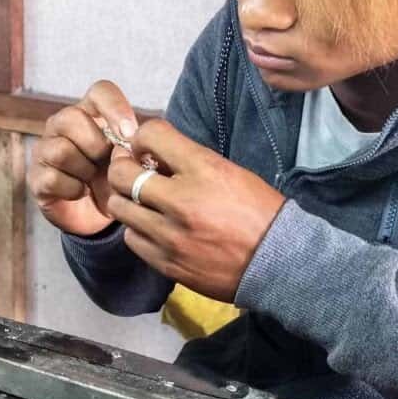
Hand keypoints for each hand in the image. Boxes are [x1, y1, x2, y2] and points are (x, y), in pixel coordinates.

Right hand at [27, 81, 138, 235]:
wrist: (97, 218)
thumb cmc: (114, 181)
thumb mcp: (131, 162)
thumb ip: (136, 147)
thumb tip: (132, 141)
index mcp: (91, 112)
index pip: (100, 91)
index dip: (115, 108)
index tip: (130, 134)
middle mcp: (62, 124)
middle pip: (71, 117)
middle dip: (96, 146)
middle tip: (107, 165)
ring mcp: (45, 149)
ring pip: (61, 150)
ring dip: (84, 171)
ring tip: (92, 181)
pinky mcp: (36, 177)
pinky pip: (53, 178)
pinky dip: (74, 190)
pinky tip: (81, 193)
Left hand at [106, 120, 285, 301]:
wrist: (277, 262)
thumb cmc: (258, 212)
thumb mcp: (230, 171)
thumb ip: (189, 160)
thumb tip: (153, 153)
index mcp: (204, 170)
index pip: (151, 135)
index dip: (142, 137)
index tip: (145, 146)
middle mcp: (182, 201)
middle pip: (122, 174)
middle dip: (122, 167)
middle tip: (131, 170)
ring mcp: (171, 235)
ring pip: (120, 208)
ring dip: (126, 200)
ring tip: (140, 201)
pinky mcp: (167, 262)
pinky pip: (132, 239)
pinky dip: (137, 230)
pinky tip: (151, 227)